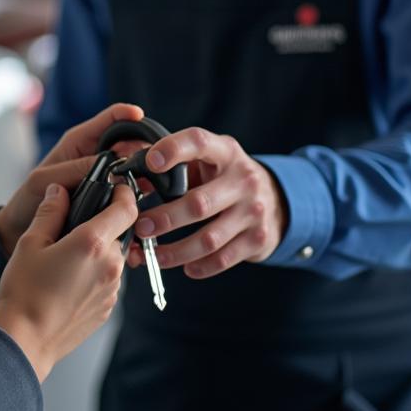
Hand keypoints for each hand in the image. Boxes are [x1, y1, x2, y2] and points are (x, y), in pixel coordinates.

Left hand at [0, 102, 145, 255]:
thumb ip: (73, 170)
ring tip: (155, 183)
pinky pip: (126, 191)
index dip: (125, 114)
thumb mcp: (44, 180)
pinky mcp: (106, 197)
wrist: (21, 228)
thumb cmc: (27, 199)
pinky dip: (137, 195)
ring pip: (132, 168)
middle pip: (128, 143)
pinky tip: (146, 202)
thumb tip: (109, 167)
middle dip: (143, 148)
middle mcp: (93, 157)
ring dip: (144, 173)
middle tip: (154, 160)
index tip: (140, 116)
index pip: (107, 120)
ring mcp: (102, 177)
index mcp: (78, 143)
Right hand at [0, 181, 136, 381]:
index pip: (127, 208)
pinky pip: (107, 279)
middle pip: (119, 232)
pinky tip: (68, 280)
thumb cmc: (24, 291)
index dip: (123, 194)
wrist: (26, 341)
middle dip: (102, 225)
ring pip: (113, 257)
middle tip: (73, 226)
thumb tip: (60, 191)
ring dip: (98, 251)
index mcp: (92, 243)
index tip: (114, 188)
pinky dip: (95, 273)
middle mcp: (110, 266)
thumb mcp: (31, 242)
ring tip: (66, 257)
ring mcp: (112, 290)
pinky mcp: (107, 308)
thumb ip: (50, 212)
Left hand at [133, 127, 287, 278]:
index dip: (174, 149)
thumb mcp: (207, 161)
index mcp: (225, 152)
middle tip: (140, 227)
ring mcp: (253, 211)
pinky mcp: (259, 239)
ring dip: (177, 251)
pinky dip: (201, 266)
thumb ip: (176, 166)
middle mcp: (242, 179)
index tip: (150, 162)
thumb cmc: (224, 177)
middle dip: (166, 218)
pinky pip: (224, 258)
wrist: (277, 198)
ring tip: (153, 255)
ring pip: (209, 238)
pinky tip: (185, 268)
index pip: (198, 142)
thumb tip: (132, 181)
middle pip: (199, 203)